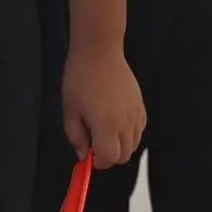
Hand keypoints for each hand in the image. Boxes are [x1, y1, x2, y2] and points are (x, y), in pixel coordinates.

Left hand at [60, 45, 144, 167]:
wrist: (99, 51)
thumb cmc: (80, 77)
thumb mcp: (70, 109)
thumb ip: (75, 136)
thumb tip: (83, 154)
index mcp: (107, 125)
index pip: (108, 158)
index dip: (96, 161)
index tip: (87, 152)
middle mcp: (126, 123)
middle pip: (124, 156)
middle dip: (108, 155)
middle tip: (93, 141)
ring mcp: (136, 114)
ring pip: (134, 144)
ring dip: (119, 145)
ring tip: (104, 129)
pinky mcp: (141, 105)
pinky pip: (139, 129)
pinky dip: (129, 133)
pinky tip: (116, 121)